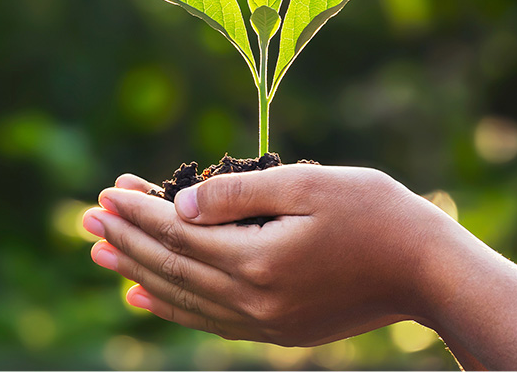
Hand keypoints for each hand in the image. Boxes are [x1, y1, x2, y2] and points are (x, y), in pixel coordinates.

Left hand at [83, 164, 454, 346]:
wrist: (429, 272)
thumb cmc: (375, 213)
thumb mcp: (307, 184)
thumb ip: (238, 194)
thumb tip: (179, 204)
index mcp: (258, 260)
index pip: (176, 233)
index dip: (137, 212)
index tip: (105, 193)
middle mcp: (253, 300)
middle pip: (171, 267)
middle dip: (126, 240)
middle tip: (87, 219)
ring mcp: (264, 322)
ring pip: (182, 297)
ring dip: (137, 273)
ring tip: (100, 255)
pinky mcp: (277, 330)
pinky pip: (208, 320)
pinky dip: (170, 307)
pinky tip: (142, 297)